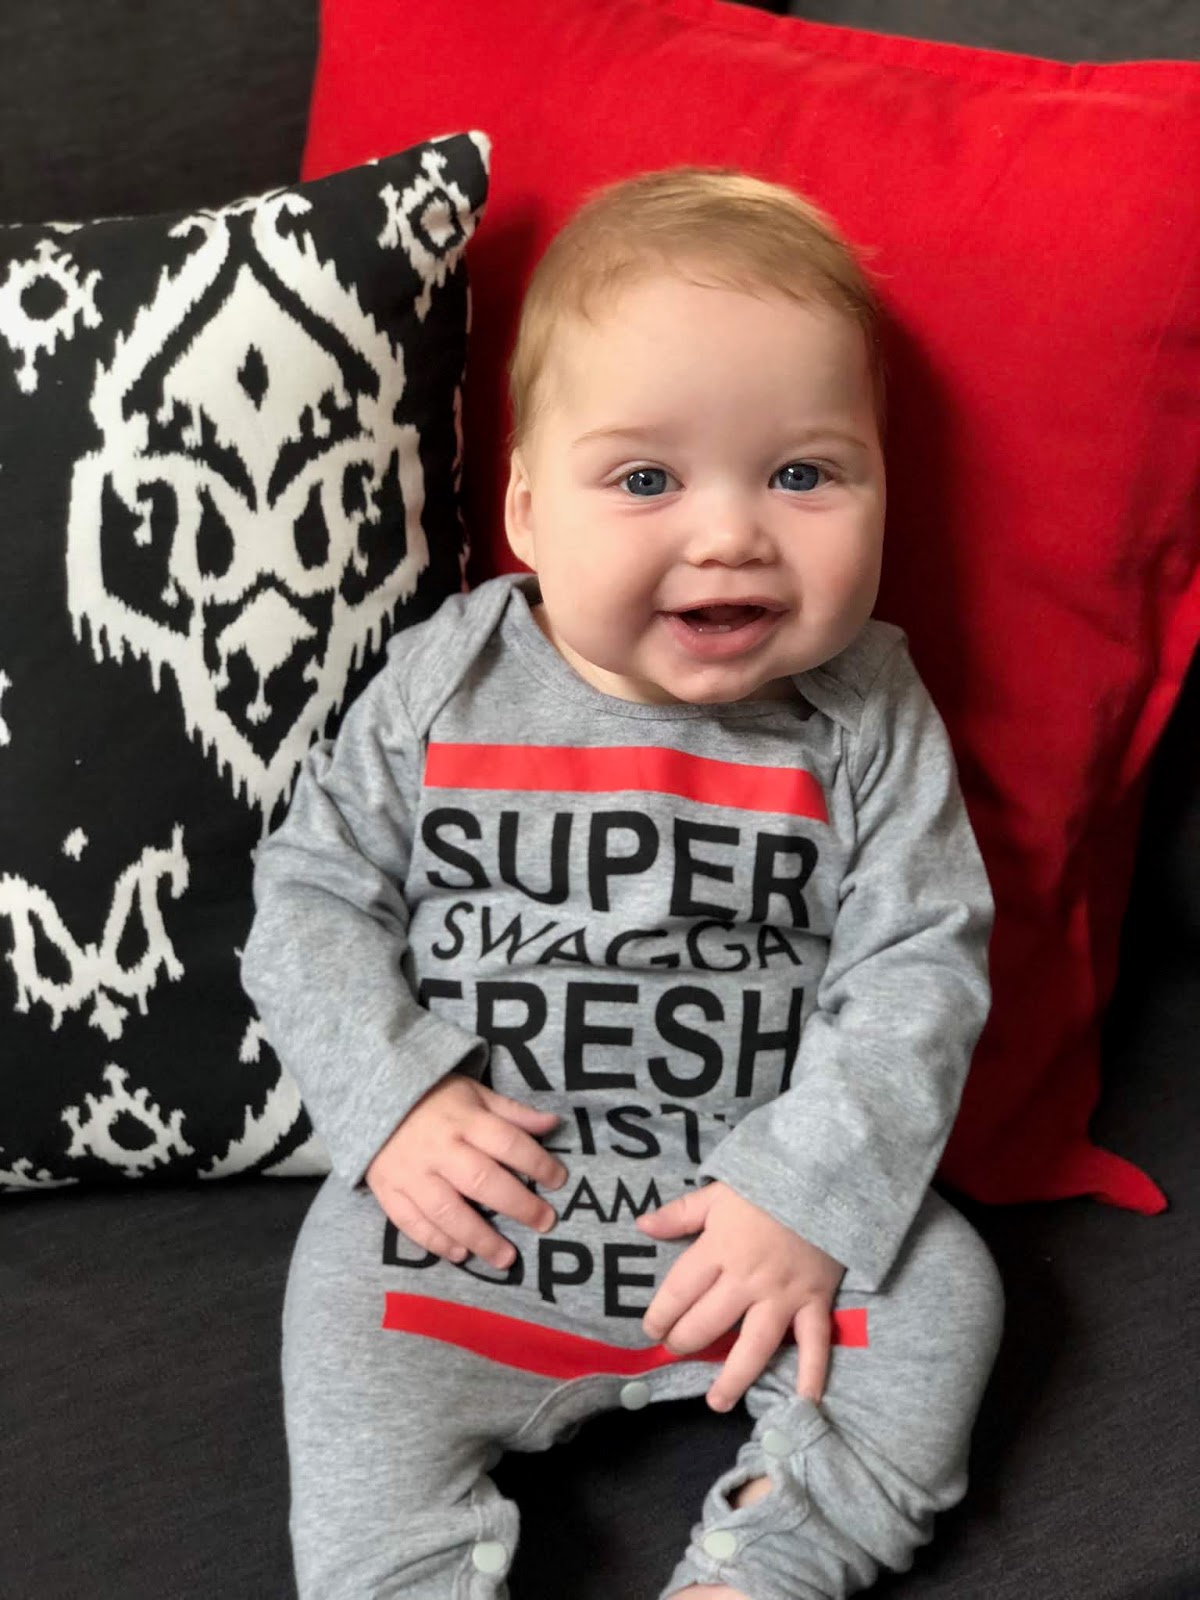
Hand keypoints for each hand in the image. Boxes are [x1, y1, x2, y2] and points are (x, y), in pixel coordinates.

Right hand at [366, 1074, 567, 1269]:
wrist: (371, 1099)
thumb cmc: (433, 1098)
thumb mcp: (475, 1093)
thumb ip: (512, 1112)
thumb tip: (553, 1123)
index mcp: (464, 1119)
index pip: (507, 1142)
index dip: (537, 1163)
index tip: (559, 1180)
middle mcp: (439, 1148)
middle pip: (481, 1180)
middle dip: (517, 1205)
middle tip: (545, 1223)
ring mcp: (411, 1172)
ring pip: (447, 1211)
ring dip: (479, 1237)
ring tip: (506, 1258)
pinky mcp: (388, 1191)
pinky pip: (411, 1222)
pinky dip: (436, 1242)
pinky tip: (460, 1255)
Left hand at [636, 1182, 843, 1410]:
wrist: (825, 1180)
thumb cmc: (767, 1187)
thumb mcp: (718, 1193)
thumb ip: (680, 1213)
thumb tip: (642, 1225)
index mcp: (719, 1248)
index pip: (680, 1290)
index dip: (661, 1314)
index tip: (650, 1329)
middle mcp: (747, 1279)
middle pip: (708, 1322)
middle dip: (686, 1341)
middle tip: (676, 1350)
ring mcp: (783, 1295)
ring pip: (754, 1345)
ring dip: (733, 1378)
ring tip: (716, 1402)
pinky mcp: (815, 1301)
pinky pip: (814, 1343)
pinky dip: (811, 1374)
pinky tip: (803, 1401)